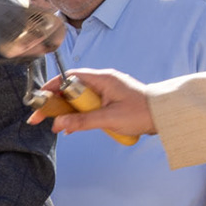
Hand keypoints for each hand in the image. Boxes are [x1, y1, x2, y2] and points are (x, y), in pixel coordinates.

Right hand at [26, 68, 156, 137]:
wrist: (165, 116)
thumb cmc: (142, 113)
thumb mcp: (109, 118)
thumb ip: (82, 121)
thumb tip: (59, 124)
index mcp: (103, 79)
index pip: (70, 77)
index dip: (53, 86)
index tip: (40, 98)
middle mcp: (103, 82)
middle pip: (71, 89)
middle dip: (55, 103)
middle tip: (40, 116)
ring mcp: (106, 91)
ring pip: (79, 99)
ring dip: (67, 112)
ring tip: (55, 125)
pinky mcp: (110, 101)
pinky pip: (88, 106)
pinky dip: (79, 115)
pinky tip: (71, 127)